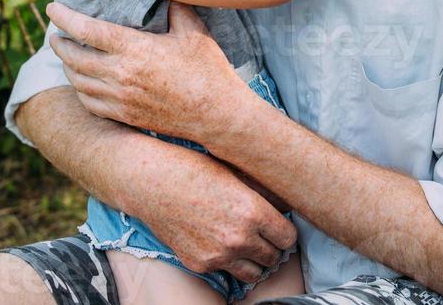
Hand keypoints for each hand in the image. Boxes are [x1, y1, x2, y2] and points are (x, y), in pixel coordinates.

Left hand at [46, 0, 246, 143]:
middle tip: (55, 33)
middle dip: (59, 43)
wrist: (216, 114)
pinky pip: (89, 103)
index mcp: (135, 50)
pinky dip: (79, 89)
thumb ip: (175, 8)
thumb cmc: (207, 70)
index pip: (87, 31)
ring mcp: (120, 99)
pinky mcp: (124, 116)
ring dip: (67, 65)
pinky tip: (82, 81)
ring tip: (66, 54)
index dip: (65, 18)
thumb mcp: (193, 32)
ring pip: (78, 81)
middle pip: (74, 57)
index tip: (53, 8)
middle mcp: (121, 75)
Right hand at [122, 139, 296, 283]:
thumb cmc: (195, 169)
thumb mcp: (236, 172)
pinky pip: (227, 272)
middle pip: (274, 257)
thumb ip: (265, 191)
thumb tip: (288, 202)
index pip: (288, 237)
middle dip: (272, 245)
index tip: (279, 223)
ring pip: (254, 273)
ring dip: (255, 260)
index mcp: (252, 211)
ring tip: (248, 243)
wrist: (153, 182)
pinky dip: (230, 262)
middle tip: (265, 233)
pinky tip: (223, 243)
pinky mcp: (200, 265)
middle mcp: (238, 238)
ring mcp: (218, 256)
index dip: (286, 230)